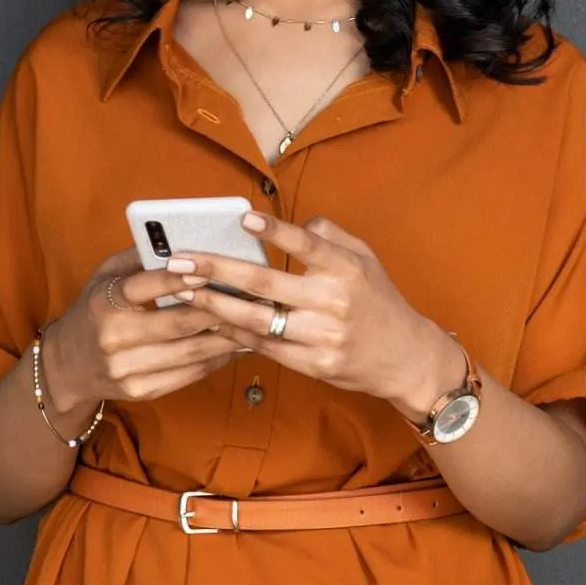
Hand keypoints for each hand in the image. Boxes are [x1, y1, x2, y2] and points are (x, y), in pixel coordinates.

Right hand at [42, 246, 250, 408]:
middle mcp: (114, 338)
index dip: (179, 279)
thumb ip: (139, 257)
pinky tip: (239, 344)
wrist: (66, 366)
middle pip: (179, 323)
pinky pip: (190, 373)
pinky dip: (219, 358)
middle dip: (222, 308)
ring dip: (230, 336)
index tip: (211, 269)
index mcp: (104, 302)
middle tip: (255, 294)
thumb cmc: (95, 310)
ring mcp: (129, 369)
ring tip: (257, 318)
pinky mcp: (143, 390)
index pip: (145, 287)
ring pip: (191, 352)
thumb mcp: (105, 276)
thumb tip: (182, 236)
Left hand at [176, 212, 464, 422]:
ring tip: (184, 291)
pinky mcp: (314, 365)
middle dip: (217, 270)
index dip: (275, 231)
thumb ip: (328, 235)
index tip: (244, 219)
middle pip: (265, 284)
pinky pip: (266, 347)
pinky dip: (235, 333)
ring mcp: (322, 337)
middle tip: (180, 260)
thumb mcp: (365, 257)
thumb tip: (289, 223)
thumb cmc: (378, 300)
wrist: (405, 357)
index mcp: (347, 270)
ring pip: (258, 320)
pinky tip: (211, 320)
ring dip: (215, 304)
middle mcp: (334, 302)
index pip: (307, 245)